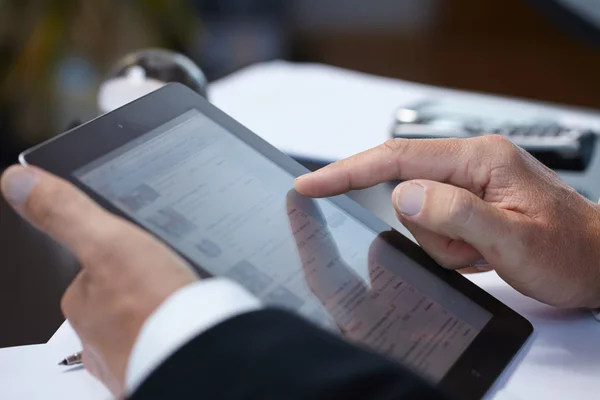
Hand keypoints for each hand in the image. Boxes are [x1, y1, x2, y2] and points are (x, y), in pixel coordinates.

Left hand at [1, 166, 197, 396]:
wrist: (198, 359)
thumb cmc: (153, 307)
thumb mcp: (109, 243)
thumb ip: (66, 213)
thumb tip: (18, 182)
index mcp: (82, 303)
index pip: (90, 272)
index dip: (116, 256)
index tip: (138, 251)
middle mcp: (98, 338)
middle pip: (116, 300)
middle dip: (137, 288)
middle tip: (165, 275)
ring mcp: (129, 358)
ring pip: (138, 326)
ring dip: (155, 313)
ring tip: (180, 299)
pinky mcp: (158, 369)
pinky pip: (161, 344)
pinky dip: (173, 333)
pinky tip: (188, 322)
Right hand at [295, 136, 599, 308]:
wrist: (599, 262)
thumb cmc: (570, 249)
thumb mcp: (514, 239)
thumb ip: (457, 213)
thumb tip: (403, 196)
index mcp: (480, 159)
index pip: (396, 158)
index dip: (347, 171)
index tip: (311, 184)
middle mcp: (471, 164)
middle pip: (405, 191)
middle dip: (427, 231)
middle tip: (468, 250)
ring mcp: (469, 184)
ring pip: (417, 216)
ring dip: (443, 244)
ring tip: (482, 253)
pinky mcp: (467, 203)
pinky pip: (432, 226)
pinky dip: (449, 247)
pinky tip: (481, 252)